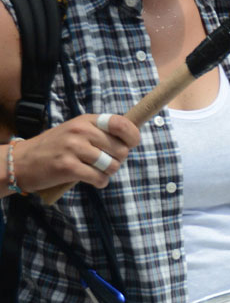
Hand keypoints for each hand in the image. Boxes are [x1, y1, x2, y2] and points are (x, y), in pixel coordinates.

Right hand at [8, 113, 140, 195]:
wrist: (23, 161)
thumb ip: (99, 132)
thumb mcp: (76, 131)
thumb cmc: (55, 148)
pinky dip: (100, 183)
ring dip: (108, 173)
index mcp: (86, 120)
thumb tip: (130, 139)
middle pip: (121, 149)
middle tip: (104, 163)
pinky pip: (99, 178)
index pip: (121, 123)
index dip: (133, 136)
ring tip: (96, 171)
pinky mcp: (68, 167)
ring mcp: (74, 148)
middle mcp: (81, 131)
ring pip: (112, 165)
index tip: (131, 144)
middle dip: (118, 160)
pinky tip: (91, 180)